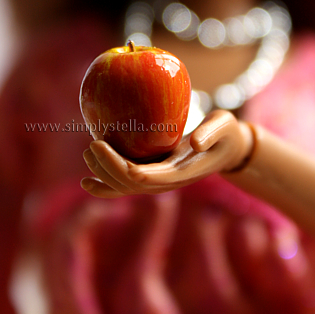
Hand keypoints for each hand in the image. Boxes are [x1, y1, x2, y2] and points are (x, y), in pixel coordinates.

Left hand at [81, 110, 253, 198]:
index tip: (99, 144)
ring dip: (104, 175)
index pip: (143, 176)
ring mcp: (158, 181)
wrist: (227, 149)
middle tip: (91, 145)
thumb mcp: (224, 126)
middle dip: (106, 168)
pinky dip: (106, 185)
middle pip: (129, 183)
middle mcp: (166, 182)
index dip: (118, 165)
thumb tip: (196, 142)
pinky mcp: (153, 174)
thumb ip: (212, 132)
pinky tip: (87, 183)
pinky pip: (126, 185)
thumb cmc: (224, 133)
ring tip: (88, 154)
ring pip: (125, 188)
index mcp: (179, 173)